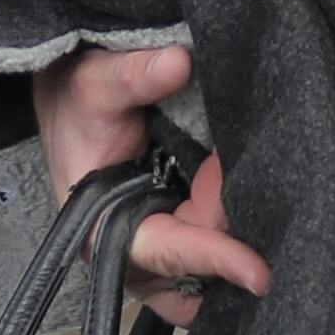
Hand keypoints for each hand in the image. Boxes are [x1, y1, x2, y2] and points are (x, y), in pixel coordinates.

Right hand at [34, 36, 271, 307]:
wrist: (75, 102)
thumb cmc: (79, 101)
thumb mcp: (96, 83)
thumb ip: (133, 75)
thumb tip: (178, 62)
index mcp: (102, 231)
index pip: (169, 253)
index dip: (214, 258)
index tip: (259, 272)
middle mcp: (131, 255)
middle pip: (199, 268)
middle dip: (231, 235)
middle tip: (238, 170)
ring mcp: (156, 254)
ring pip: (208, 271)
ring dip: (235, 238)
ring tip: (242, 177)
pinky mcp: (178, 239)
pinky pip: (213, 256)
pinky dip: (235, 238)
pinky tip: (252, 200)